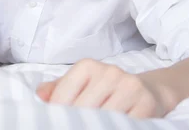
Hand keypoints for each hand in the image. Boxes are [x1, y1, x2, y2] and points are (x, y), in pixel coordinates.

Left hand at [36, 59, 170, 117]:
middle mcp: (110, 72)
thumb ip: (58, 88)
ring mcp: (130, 87)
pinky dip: (114, 127)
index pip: (65, 91)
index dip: (57, 111)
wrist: (148, 90)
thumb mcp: (81, 84)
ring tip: (88, 127)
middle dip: (74, 122)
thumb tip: (40, 95)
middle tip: (69, 126)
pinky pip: (126, 123)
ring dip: (94, 126)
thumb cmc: (105, 89)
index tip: (54, 122)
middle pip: (83, 107)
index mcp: (88, 66)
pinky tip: (109, 127)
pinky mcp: (146, 103)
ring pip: (104, 116)